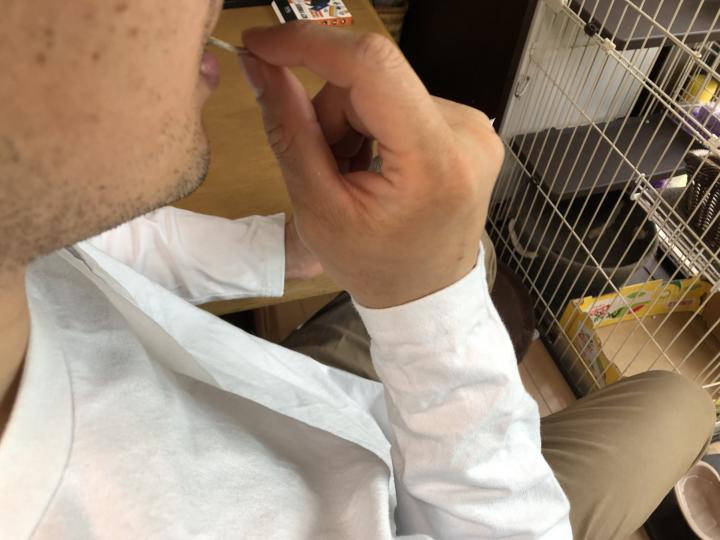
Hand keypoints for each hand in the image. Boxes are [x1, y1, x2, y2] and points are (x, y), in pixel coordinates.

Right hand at [241, 24, 503, 307]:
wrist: (427, 298)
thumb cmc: (376, 268)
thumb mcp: (318, 209)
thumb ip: (290, 132)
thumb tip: (262, 68)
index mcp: (433, 161)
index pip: (370, 65)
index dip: (309, 44)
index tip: (262, 46)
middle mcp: (467, 134)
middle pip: (372, 81)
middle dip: (330, 113)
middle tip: (324, 166)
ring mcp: (475, 129)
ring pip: (384, 90)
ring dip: (352, 122)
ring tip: (353, 176)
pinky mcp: (470, 129)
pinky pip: (404, 103)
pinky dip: (376, 127)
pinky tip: (376, 168)